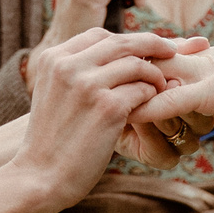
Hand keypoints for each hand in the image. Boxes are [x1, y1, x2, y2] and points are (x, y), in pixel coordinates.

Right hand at [13, 28, 196, 208]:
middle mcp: (68, 65)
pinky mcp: (107, 107)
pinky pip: (143, 90)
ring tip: (161, 88)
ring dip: (155, 75)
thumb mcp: (54, 94)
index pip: (100, 36)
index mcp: (53, 58)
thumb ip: (77, 72)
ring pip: (137, 64)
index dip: (129, 39)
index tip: (149, 46)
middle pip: (122, 42)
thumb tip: (114, 55)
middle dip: (154, 43)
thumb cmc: (52, 140)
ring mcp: (87, 85)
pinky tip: (155, 107)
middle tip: (174, 51)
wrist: (40, 177)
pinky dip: (153, 96)